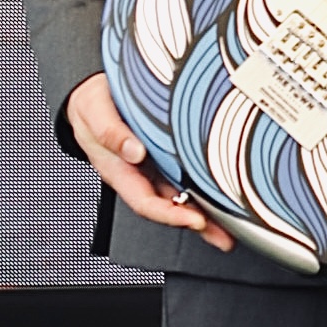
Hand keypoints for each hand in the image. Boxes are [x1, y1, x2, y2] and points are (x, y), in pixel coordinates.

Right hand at [65, 73, 232, 251]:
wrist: (96, 92)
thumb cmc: (93, 107)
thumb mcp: (95, 113)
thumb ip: (111, 133)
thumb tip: (134, 152)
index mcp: (121, 170)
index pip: (146, 202)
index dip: (169, 215)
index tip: (193, 220)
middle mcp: (142, 172)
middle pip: (171, 205)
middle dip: (198, 222)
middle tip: (224, 234)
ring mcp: (158, 164)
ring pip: (184, 192)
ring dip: (208, 208)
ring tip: (234, 222)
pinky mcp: (171, 151)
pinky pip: (191, 170)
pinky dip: (209, 181)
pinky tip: (228, 187)